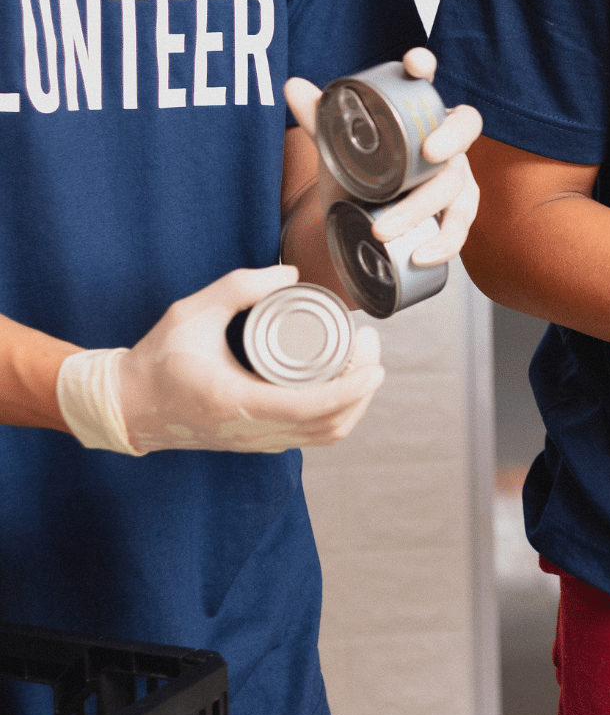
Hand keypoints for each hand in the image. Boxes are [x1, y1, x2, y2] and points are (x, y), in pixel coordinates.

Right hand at [58, 266, 383, 453]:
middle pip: (333, 424)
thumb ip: (239, 287)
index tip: (374, 360)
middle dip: (364, 387)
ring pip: (328, 433)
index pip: (313, 407)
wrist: (130, 405)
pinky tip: (343, 380)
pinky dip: (338, 411)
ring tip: (362, 361)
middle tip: (369, 345)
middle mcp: (255, 431)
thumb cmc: (158, 358)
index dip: (353, 388)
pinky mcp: (262, 441)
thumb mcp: (191, 313)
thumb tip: (290, 274)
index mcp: (239, 403)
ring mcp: (260, 441)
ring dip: (355, 401)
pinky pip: (314, 434)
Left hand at [286, 48, 482, 266]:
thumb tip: (293, 86)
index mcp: (418, 117)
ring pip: (456, 188)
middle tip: (427, 152)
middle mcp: (446, 143)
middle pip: (463, 131)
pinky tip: (421, 255)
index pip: (427, 86)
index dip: (425, 71)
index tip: (414, 64)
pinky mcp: (456, 215)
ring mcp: (457, 178)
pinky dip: (444, 244)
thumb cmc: (359, 175)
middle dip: (451, 138)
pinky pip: (459, 229)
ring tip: (384, 229)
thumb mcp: (337, 149)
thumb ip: (319, 119)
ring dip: (422, 209)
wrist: (360, 223)